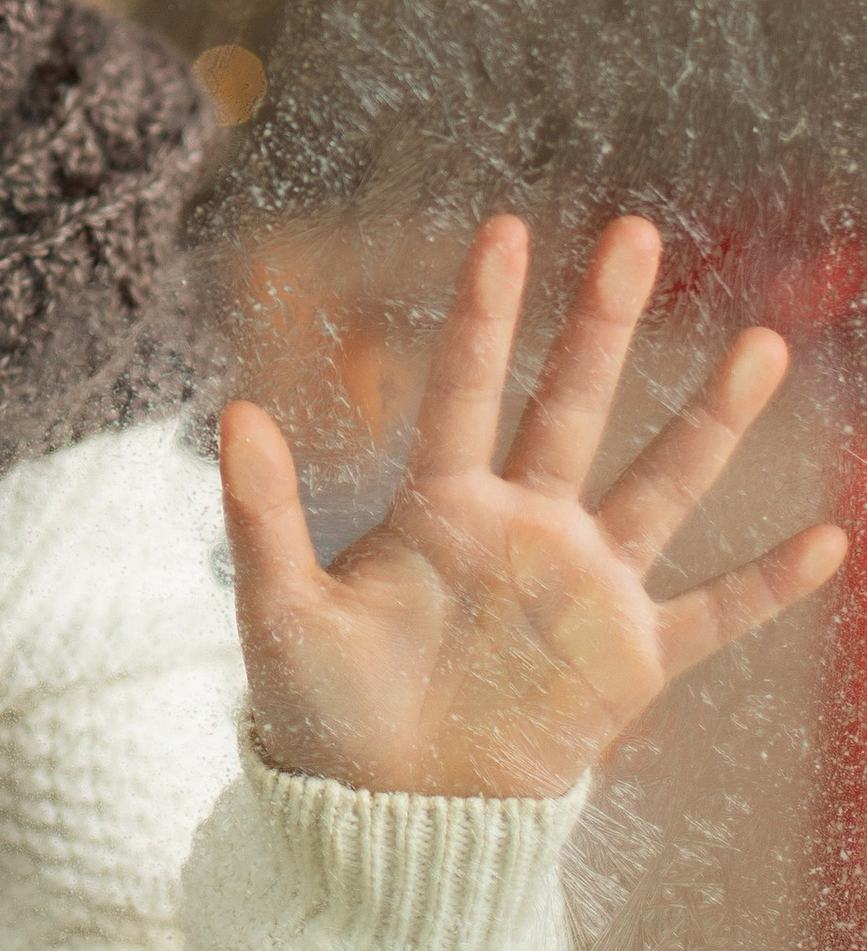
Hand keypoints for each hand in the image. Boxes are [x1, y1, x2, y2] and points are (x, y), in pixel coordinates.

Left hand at [220, 214, 846, 797]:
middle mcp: (522, 526)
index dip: (488, 309)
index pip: (467, 383)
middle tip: (638, 231)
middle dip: (606, 322)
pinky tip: (830, 538)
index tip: (507, 226)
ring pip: (662, 483)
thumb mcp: (281, 606)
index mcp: (439, 504)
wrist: (387, 814)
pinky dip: (769, 584)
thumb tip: (233, 411)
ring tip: (765, 342)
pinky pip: (715, 614)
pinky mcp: (630, 663)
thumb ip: (261, 511)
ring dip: (713, 418)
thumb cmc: (323, 706)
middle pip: (574, 404)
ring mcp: (583, 588)